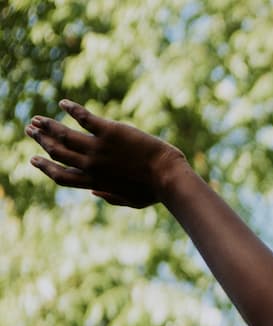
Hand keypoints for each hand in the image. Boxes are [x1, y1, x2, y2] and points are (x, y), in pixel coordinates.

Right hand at [25, 99, 186, 207]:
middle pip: (57, 152)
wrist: (168, 177)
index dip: (45, 168)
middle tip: (30, 130)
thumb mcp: (131, 201)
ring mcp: (98, 149)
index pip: (61, 176)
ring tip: (37, 119)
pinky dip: (71, 109)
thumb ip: (110, 198)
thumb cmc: (154, 191)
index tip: (33, 160)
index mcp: (95, 183)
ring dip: (47, 125)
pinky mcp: (109, 132)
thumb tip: (94, 193)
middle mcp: (91, 166)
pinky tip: (63, 102)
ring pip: (63, 135)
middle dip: (41, 141)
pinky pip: (83, 117)